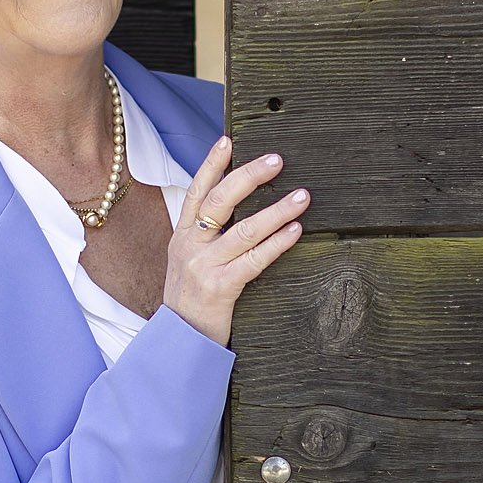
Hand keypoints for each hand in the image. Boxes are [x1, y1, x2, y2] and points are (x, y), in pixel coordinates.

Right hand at [163, 136, 309, 345]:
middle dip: (249, 176)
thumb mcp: (189, 262)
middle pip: (219, 201)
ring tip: (302, 196)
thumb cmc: (191, 301)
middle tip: (277, 160)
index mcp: (181, 236)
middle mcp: (190, 247)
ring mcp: (203, 267)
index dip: (212, 164)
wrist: (180, 342)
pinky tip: (295, 231)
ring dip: (277, 210)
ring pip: (244, 230)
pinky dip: (277, 243)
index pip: (196, 191)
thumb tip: (237, 210)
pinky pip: (254, 260)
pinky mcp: (220, 288)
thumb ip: (206, 237)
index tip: (228, 140)